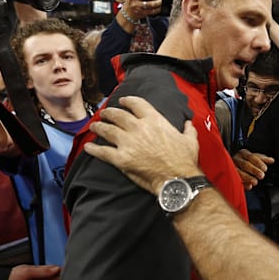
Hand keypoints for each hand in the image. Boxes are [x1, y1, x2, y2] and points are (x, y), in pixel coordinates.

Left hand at [84, 96, 201, 193]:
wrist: (178, 179)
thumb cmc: (185, 160)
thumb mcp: (191, 140)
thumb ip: (188, 129)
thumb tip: (189, 124)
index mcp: (155, 120)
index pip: (136, 103)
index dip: (127, 100)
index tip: (122, 101)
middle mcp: (139, 128)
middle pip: (118, 115)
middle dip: (109, 112)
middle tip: (105, 113)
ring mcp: (128, 143)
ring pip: (107, 130)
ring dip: (99, 126)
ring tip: (95, 125)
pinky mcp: (121, 159)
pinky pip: (102, 152)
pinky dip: (93, 150)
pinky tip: (88, 148)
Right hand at [233, 149, 273, 189]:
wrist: (232, 165)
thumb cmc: (245, 161)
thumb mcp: (254, 158)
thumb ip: (263, 159)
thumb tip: (271, 160)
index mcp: (243, 154)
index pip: (251, 157)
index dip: (258, 163)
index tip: (264, 168)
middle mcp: (237, 160)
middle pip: (245, 164)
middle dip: (254, 170)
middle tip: (261, 176)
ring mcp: (232, 168)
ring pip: (239, 172)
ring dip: (248, 178)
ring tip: (255, 182)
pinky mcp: (231, 176)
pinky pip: (236, 180)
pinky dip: (243, 184)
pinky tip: (249, 186)